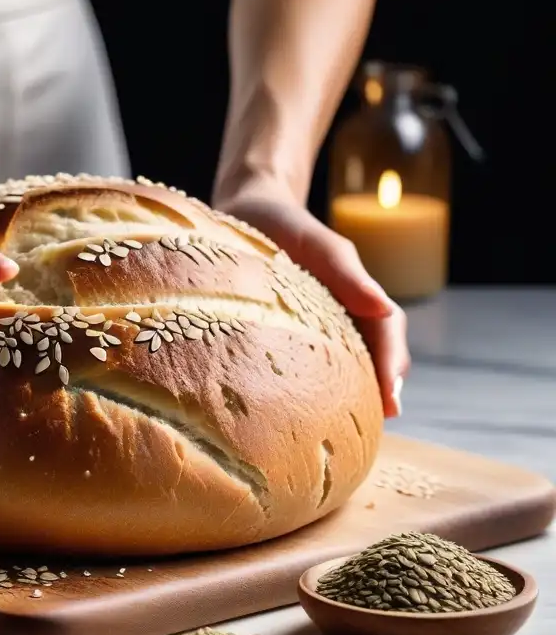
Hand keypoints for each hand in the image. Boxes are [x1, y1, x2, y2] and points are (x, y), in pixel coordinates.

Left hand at [215, 177, 408, 417]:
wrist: (243, 210)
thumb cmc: (281, 224)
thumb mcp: (316, 244)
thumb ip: (347, 273)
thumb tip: (383, 308)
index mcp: (354, 293)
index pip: (385, 331)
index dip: (391, 364)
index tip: (390, 400)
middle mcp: (340, 312)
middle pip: (373, 353)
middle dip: (380, 387)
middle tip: (378, 422)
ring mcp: (316, 324)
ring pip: (344, 362)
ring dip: (352, 390)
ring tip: (348, 424)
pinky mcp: (285, 332)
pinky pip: (307, 362)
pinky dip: (313, 384)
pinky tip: (299, 410)